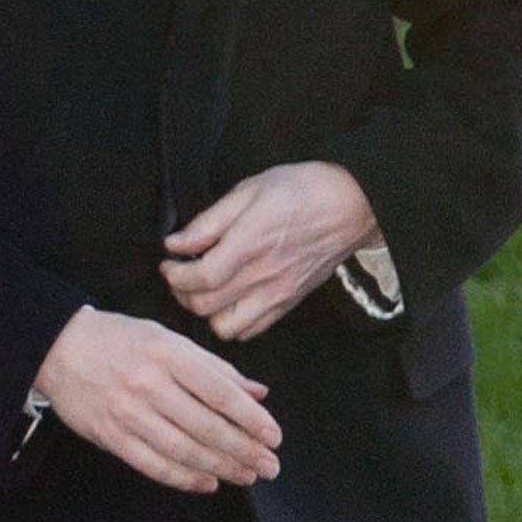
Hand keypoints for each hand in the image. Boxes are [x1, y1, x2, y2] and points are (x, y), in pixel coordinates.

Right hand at [33, 306, 280, 494]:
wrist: (58, 347)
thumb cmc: (119, 340)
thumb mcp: (168, 339)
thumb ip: (214, 366)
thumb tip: (257, 392)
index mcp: (167, 354)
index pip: (219, 392)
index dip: (251, 418)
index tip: (274, 436)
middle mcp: (148, 383)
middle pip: (205, 425)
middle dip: (244, 450)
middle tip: (270, 466)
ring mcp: (127, 412)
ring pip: (182, 449)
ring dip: (220, 467)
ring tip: (247, 476)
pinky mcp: (110, 434)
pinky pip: (152, 464)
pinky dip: (183, 478)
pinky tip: (208, 483)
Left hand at [161, 162, 378, 341]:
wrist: (352, 204)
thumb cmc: (301, 190)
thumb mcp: (248, 190)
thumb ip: (209, 222)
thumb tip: (176, 244)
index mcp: (250, 244)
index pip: (200, 278)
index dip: (175, 275)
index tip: (169, 263)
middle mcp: (263, 275)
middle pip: (205, 306)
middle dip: (181, 293)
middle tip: (179, 275)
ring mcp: (278, 294)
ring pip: (226, 328)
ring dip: (206, 313)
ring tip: (203, 290)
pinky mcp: (289, 303)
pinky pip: (252, 330)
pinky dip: (232, 323)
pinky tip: (229, 300)